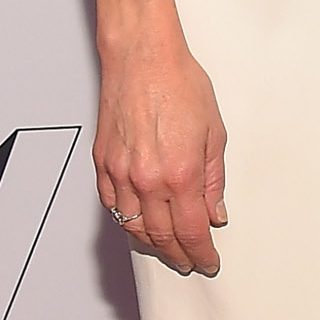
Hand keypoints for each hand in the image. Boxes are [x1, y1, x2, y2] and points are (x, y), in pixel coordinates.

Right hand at [94, 42, 227, 273]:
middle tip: (190, 261)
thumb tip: (216, 211)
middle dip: (178, 255)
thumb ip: (214, 180)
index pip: (192, 232)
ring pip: (133, 226)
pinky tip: (138, 222)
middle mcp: (147, 179)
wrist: (143, 57)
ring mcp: (121, 173)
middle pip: (161, 237)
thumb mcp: (215, 133)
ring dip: (151, 244)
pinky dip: (126, 220)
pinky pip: (112, 205)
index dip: (202, 253)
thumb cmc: (179, 83)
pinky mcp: (103, 162)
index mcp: (181, 174)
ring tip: (167, 248)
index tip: (208, 261)